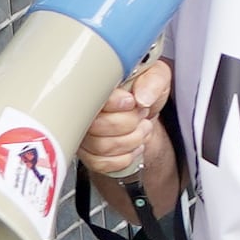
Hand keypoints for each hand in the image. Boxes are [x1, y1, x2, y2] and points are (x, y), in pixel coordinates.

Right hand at [85, 54, 179, 208]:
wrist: (144, 112)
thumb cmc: (145, 90)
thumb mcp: (157, 76)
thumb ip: (153, 80)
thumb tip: (141, 97)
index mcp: (94, 85)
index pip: (90, 98)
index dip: (114, 104)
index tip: (132, 102)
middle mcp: (82, 110)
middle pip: (96, 126)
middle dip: (129, 123)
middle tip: (141, 114)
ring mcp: (83, 133)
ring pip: (100, 147)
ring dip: (130, 140)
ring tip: (141, 128)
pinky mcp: (87, 153)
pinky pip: (101, 163)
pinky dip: (124, 157)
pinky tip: (133, 145)